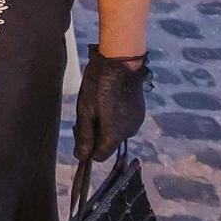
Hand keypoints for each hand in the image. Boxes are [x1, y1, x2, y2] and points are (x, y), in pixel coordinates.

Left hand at [73, 45, 150, 160]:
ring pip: (116, 132)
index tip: (81, 130)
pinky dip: (115, 117)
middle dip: (96, 134)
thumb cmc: (99, 85)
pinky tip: (110, 100)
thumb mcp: (85, 110)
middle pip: (108, 144)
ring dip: (106, 124)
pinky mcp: (139, 113)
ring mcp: (136, 122)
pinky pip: (124, 123)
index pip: (99, 156)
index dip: (88, 148)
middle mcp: (129, 133)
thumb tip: (81, 157)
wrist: (121, 63)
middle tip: (86, 112)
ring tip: (98, 103)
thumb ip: (84, 135)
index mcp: (114, 135)